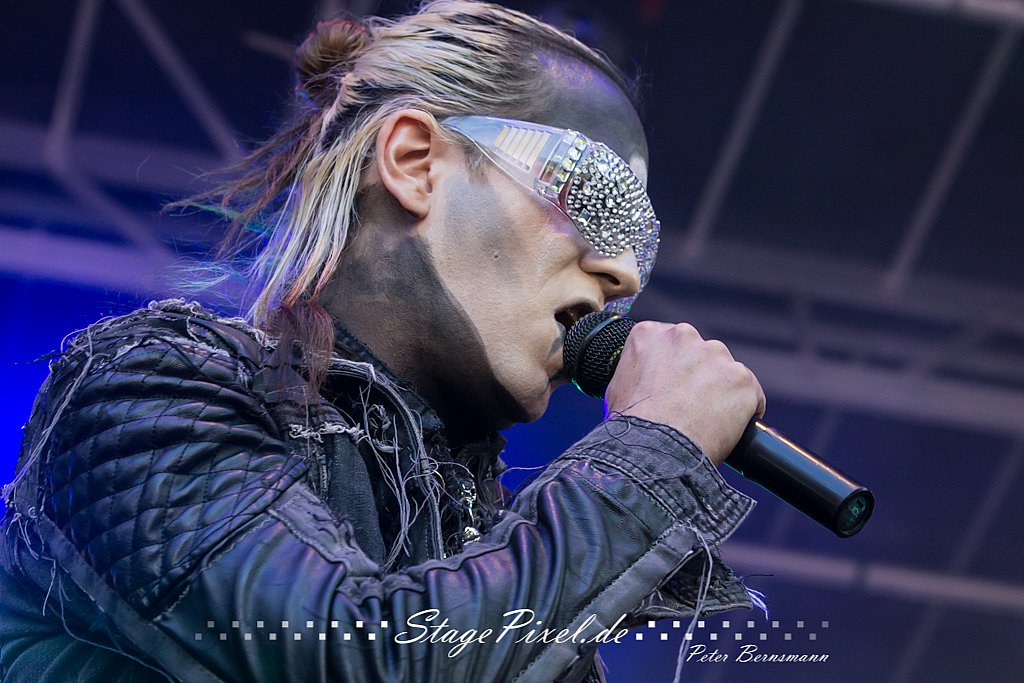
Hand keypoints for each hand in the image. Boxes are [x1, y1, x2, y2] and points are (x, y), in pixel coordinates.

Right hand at [604, 321, 765, 465]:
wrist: (653, 449)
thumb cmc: (631, 426)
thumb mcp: (619, 387)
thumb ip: (636, 370)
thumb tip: (645, 380)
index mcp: (651, 334)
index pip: (671, 345)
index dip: (673, 370)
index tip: (672, 390)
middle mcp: (684, 335)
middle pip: (701, 355)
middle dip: (699, 378)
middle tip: (688, 408)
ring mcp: (716, 355)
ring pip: (726, 373)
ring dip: (722, 392)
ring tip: (707, 422)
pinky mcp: (741, 378)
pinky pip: (750, 394)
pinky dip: (744, 411)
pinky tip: (730, 429)